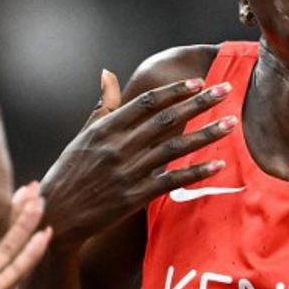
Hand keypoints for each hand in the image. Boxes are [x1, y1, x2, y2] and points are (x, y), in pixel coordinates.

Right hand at [41, 70, 235, 245]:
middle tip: (226, 90)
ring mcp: (128, 172)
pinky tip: (218, 164)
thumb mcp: (83, 136)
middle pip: (167, 119)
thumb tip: (108, 74)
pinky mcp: (134, 197)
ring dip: (206, 134)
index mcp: (105, 129)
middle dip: (200, 103)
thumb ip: (103, 107)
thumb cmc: (71, 172)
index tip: (198, 82)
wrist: (58, 215)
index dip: (175, 90)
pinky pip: (172, 181)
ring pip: (175, 147)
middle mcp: (118, 147)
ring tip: (231, 123)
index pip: (147, 102)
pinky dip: (196, 172)